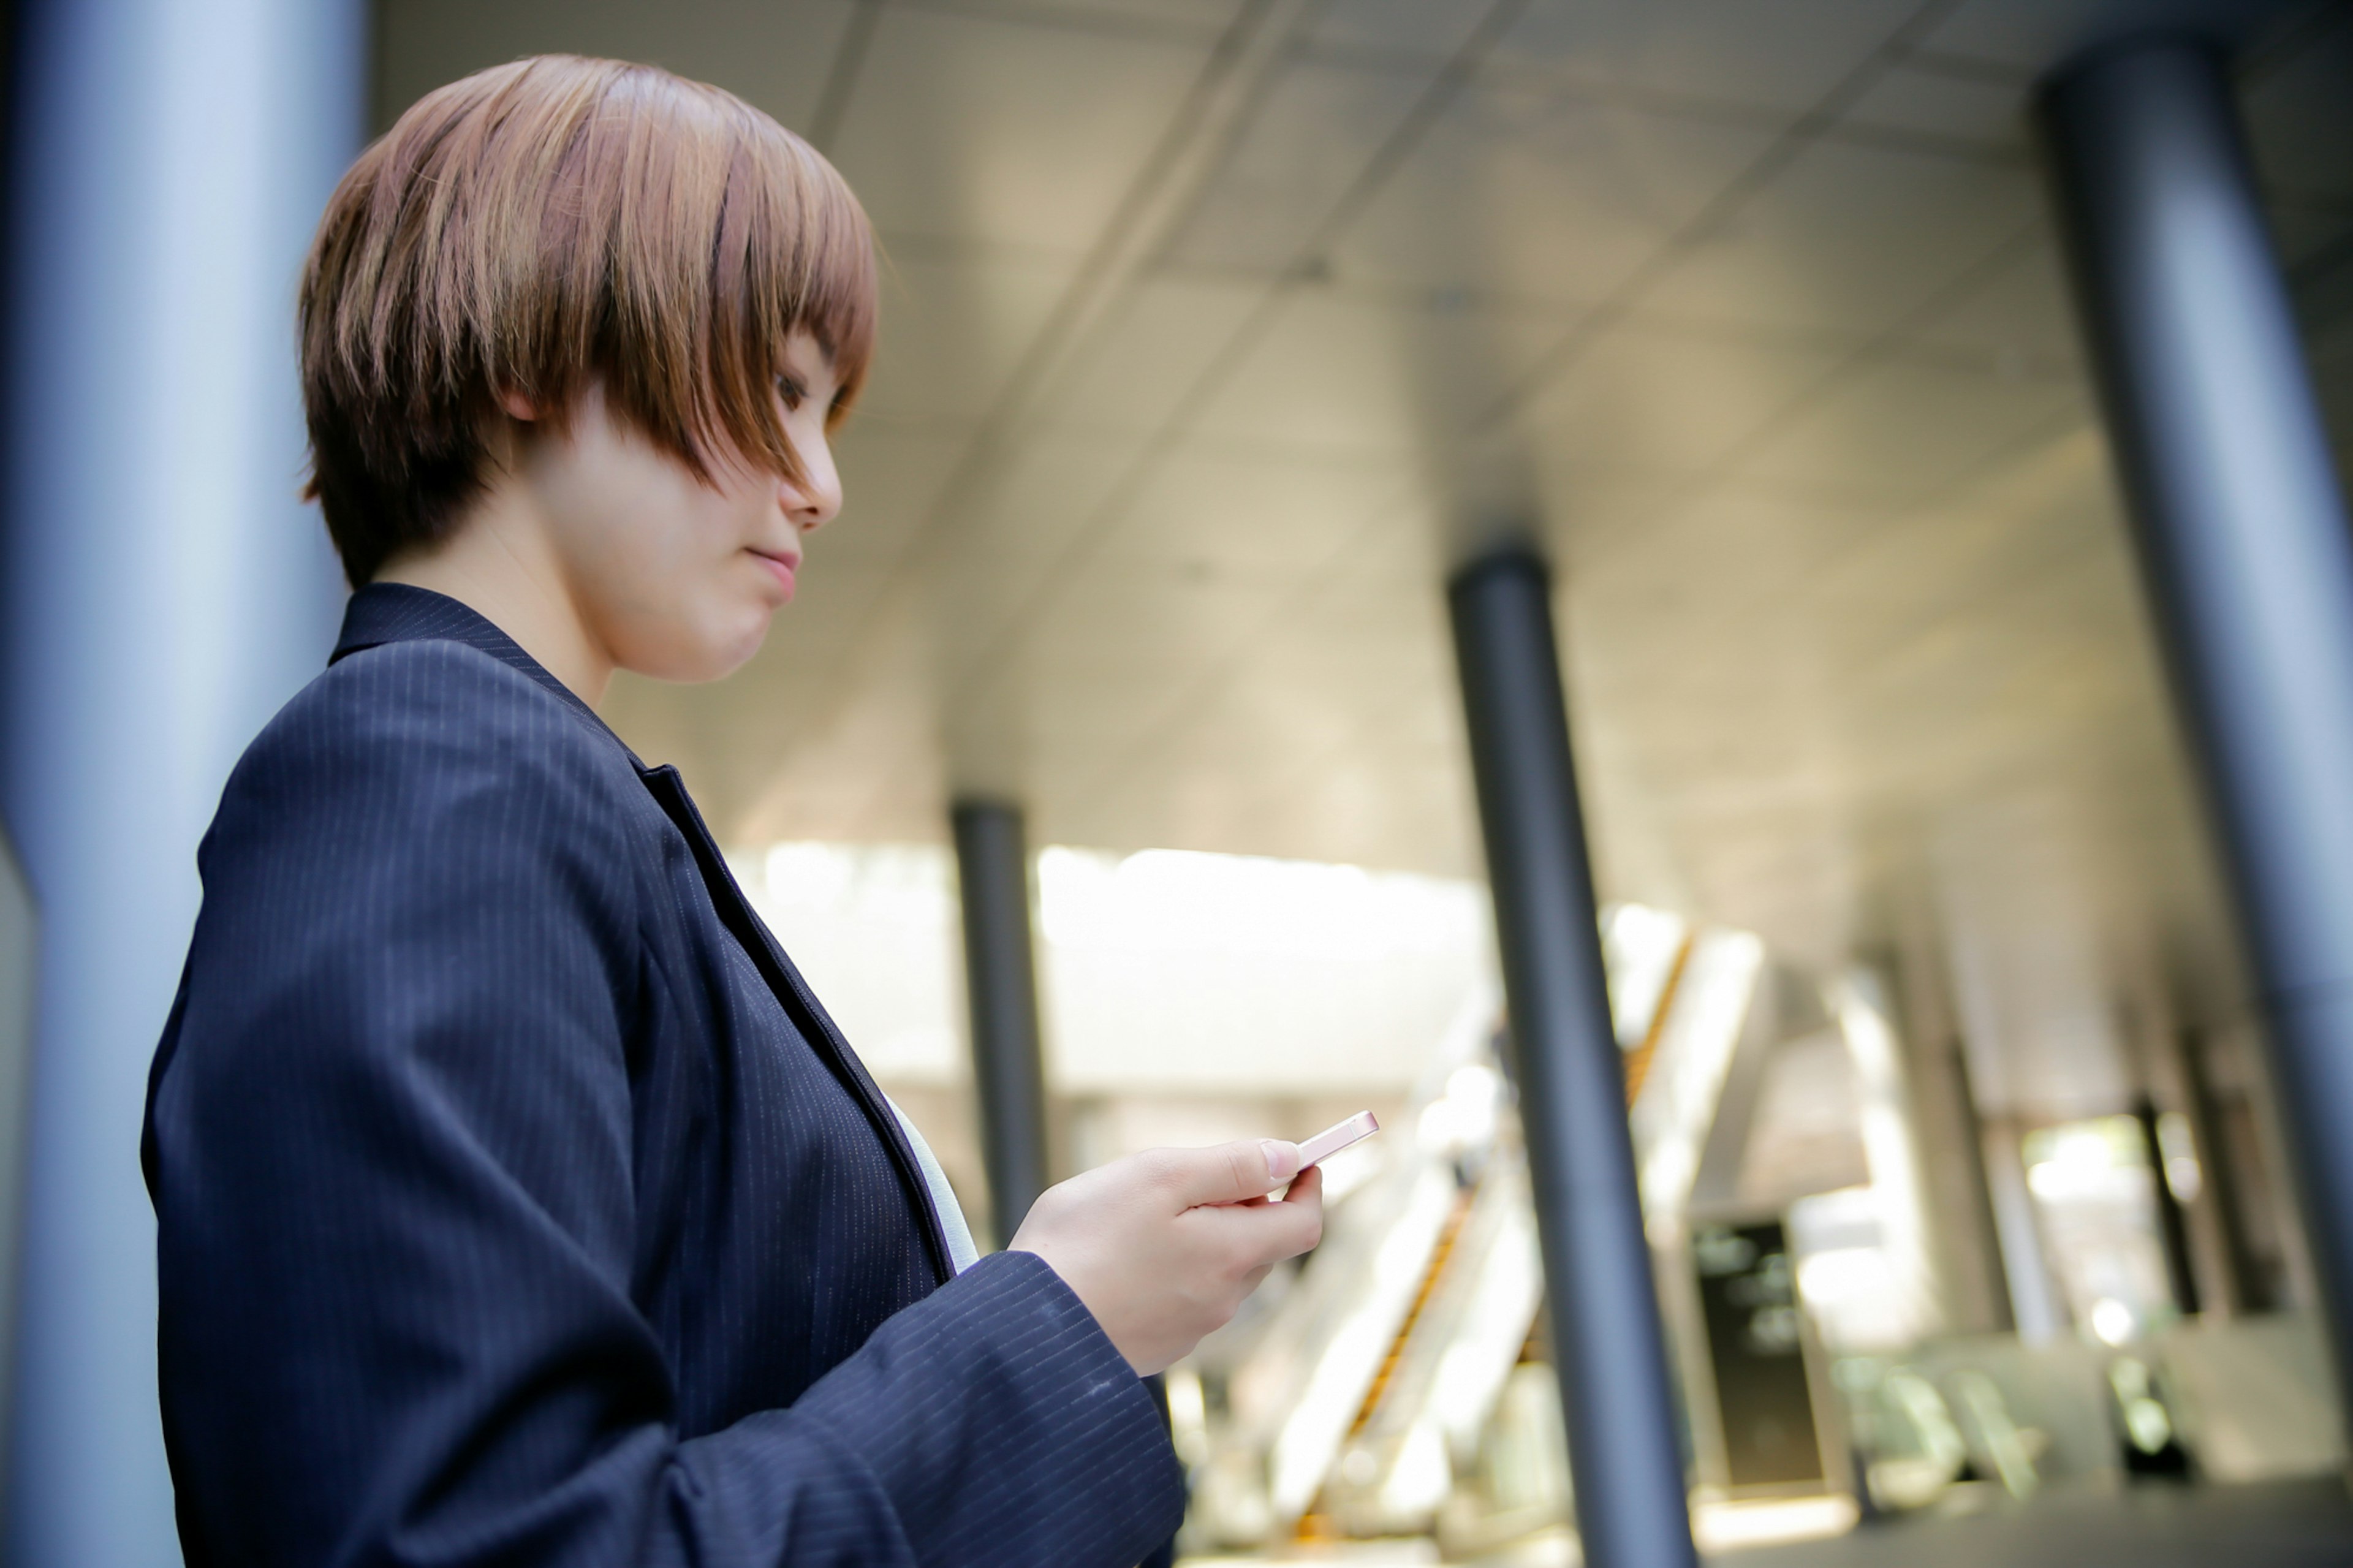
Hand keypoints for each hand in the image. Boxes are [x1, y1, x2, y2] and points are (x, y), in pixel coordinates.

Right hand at [1009, 1139, 1323, 1375]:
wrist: (1025, 1329)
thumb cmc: (1086, 1242)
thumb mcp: (1159, 1177)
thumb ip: (1231, 1167)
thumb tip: (1287, 1158)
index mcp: (1231, 1255)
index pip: (1303, 1225)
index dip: (1308, 1188)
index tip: (1300, 1161)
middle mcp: (1221, 1300)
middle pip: (1260, 1246)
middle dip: (1244, 1207)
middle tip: (1189, 1179)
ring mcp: (1188, 1329)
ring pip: (1220, 1272)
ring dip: (1203, 1238)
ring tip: (1138, 1218)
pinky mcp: (1155, 1346)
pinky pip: (1183, 1298)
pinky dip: (1171, 1270)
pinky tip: (1119, 1258)